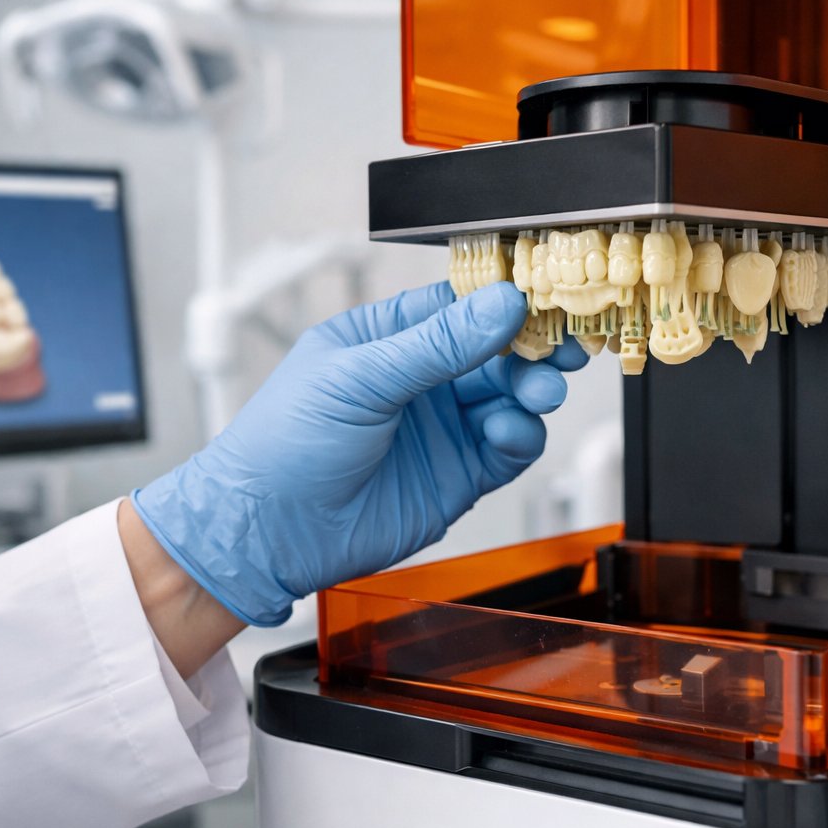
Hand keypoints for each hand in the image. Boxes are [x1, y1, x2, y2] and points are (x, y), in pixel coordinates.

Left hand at [132, 280, 586, 625]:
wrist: (267, 533)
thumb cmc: (283, 446)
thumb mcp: (359, 378)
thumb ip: (435, 344)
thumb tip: (499, 304)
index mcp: (388, 339)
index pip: (461, 304)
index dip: (504, 300)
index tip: (542, 295)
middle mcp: (420, 380)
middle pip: (498, 350)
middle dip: (533, 346)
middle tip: (560, 346)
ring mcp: (441, 429)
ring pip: (511, 398)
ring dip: (533, 390)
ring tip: (537, 392)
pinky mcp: (457, 476)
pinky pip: (508, 449)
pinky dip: (520, 437)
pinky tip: (509, 431)